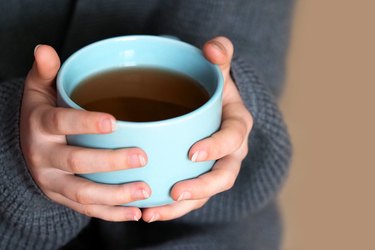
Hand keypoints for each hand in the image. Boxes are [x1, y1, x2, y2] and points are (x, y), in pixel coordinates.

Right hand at [20, 45, 150, 220]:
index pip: (61, 123)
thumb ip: (46, 72)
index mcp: (41, 126)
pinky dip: (111, 213)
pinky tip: (135, 212)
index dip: (85, 123)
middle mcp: (44, 156)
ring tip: (145, 191)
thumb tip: (45, 48)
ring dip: (115, 194)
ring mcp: (52, 181)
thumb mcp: (38, 91)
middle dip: (110, 162)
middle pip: (76, 162)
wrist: (23, 148)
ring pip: (82, 192)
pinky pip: (86, 210)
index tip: (114, 122)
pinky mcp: (61, 198)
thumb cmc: (41, 115)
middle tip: (142, 157)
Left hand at [142, 37, 252, 221]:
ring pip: (205, 194)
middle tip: (175, 192)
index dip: (216, 147)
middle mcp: (231, 151)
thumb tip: (213, 47)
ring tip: (152, 212)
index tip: (193, 153)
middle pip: (224, 176)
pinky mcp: (201, 178)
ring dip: (180, 207)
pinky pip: (191, 197)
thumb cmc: (212, 88)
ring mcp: (216, 167)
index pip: (232, 139)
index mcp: (237, 125)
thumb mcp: (218, 69)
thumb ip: (220, 54)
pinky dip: (171, 208)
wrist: (211, 106)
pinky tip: (147, 212)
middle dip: (201, 187)